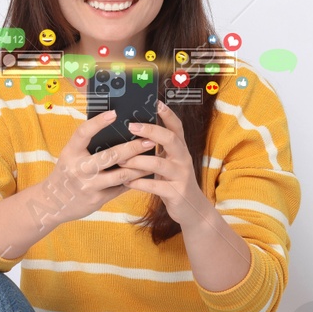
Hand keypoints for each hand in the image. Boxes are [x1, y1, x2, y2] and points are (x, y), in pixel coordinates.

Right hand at [34, 110, 158, 225]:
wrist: (53, 203)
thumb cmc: (66, 173)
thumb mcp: (70, 156)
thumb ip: (87, 145)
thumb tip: (112, 126)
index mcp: (70, 153)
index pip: (83, 133)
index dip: (98, 122)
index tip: (114, 113)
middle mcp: (79, 169)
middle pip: (110, 156)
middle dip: (133, 148)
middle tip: (149, 140)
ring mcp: (88, 186)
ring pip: (121, 175)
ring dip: (139, 166)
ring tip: (153, 158)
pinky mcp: (97, 199)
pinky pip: (120, 188)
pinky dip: (133, 180)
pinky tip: (145, 173)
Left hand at [121, 100, 215, 229]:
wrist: (191, 209)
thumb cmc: (174, 181)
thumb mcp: (169, 162)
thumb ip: (158, 148)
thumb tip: (134, 131)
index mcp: (180, 149)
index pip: (177, 127)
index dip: (167, 114)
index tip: (155, 102)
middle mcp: (183, 159)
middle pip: (171, 139)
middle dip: (151, 131)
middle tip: (131, 126)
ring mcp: (181, 176)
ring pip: (159, 164)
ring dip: (137, 160)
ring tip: (121, 159)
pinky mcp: (176, 193)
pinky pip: (155, 186)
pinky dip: (139, 183)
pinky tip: (126, 182)